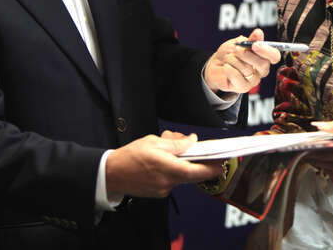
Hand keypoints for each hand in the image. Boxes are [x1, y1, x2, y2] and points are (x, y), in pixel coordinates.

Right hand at [105, 131, 222, 198]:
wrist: (111, 174)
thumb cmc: (130, 156)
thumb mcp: (153, 142)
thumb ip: (175, 143)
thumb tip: (192, 140)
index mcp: (167, 168)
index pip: (196, 171)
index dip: (211, 168)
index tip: (222, 163)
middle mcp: (168, 182)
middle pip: (192, 175)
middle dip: (201, 165)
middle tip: (208, 156)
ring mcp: (163, 190)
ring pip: (182, 176)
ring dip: (184, 165)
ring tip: (175, 149)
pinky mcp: (159, 193)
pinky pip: (173, 180)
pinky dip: (175, 170)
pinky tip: (167, 160)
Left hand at [203, 28, 279, 94]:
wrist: (215, 65)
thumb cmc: (230, 53)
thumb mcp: (239, 43)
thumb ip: (250, 40)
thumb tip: (259, 33)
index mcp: (264, 57)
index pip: (274, 56)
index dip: (267, 51)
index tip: (255, 45)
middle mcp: (261, 70)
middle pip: (263, 64)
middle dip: (247, 54)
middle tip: (235, 49)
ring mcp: (253, 80)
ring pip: (247, 69)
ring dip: (233, 60)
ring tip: (227, 58)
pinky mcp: (243, 87)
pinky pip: (238, 78)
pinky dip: (229, 70)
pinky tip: (226, 67)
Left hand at [307, 120, 332, 184]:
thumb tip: (320, 125)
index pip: (319, 151)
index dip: (309, 145)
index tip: (303, 140)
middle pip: (315, 159)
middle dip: (310, 151)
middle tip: (306, 143)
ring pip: (318, 166)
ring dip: (315, 158)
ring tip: (316, 148)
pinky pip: (325, 171)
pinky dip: (323, 164)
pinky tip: (327, 157)